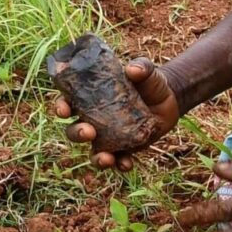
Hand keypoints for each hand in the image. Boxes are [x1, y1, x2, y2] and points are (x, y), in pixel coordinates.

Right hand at [53, 57, 180, 169]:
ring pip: (93, 151)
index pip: (68, 102)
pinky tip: (126, 164)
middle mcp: (95, 120)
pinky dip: (120, 165)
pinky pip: (118, 161)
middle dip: (77, 133)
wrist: (170, 101)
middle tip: (89, 132)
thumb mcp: (147, 72)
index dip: (61, 107)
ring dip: (95, 158)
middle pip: (75, 130)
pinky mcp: (125, 149)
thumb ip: (141, 67)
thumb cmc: (151, 82)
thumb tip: (133, 69)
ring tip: (105, 158)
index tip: (63, 110)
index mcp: (91, 99)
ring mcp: (108, 137)